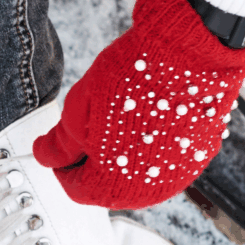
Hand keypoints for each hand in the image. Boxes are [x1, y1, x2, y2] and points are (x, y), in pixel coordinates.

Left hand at [33, 0, 244, 208]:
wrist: (188, 53)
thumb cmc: (134, 79)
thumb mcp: (78, 110)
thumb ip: (60, 144)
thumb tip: (46, 156)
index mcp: (110, 185)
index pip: (75, 189)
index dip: (64, 165)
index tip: (64, 146)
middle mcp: (147, 191)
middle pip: (108, 187)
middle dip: (95, 163)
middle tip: (92, 129)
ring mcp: (176, 176)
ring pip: (138, 176)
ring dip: (125, 156)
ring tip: (121, 120)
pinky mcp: (197, 158)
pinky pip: (165, 162)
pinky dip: (153, 147)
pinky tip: (148, 119)